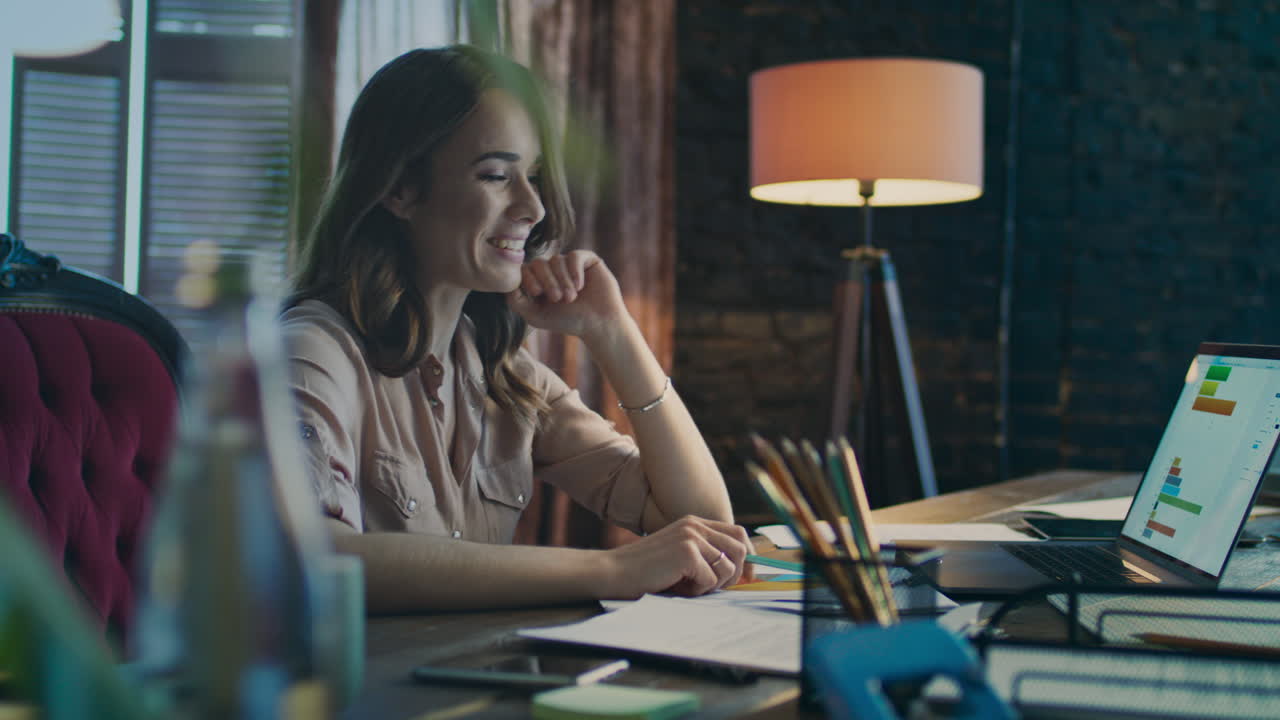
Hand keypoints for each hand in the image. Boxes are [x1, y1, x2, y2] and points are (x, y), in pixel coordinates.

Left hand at [505, 250, 625, 340]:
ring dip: (563, 281)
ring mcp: (569, 264)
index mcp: (539, 281)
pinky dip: (575, 271)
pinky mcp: (587, 260)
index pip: (525, 269)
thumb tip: (506, 283)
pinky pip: (574, 256)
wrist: (598, 323)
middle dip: (547, 281)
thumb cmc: (567, 321)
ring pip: (557, 260)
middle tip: (557, 299)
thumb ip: (515, 301)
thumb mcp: (534, 315)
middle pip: (539, 263)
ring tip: (571, 298)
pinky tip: (580, 286)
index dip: (528, 277)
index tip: (537, 292)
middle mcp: (553, 270)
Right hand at [598, 516, 752, 598]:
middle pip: (740, 548)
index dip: (748, 556)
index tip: (748, 576)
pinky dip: (697, 591)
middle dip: (735, 574)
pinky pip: (710, 581)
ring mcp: (692, 537)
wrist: (614, 573)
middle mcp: (695, 525)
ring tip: (689, 586)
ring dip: (712, 585)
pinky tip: (678, 588)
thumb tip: (745, 572)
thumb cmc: (647, 572)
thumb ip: (706, 557)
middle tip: (714, 588)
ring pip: (727, 568)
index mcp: (695, 524)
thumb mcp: (681, 558)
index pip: (738, 533)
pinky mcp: (687, 553)